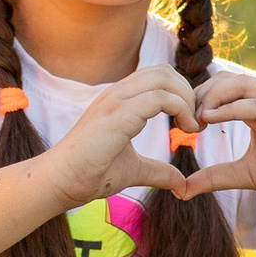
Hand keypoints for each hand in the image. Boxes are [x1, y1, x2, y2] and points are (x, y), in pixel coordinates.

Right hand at [40, 64, 195, 206]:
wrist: (60, 182)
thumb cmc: (89, 174)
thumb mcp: (134, 170)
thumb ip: (158, 171)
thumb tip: (181, 185)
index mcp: (119, 101)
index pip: (158, 78)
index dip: (181, 95)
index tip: (190, 124)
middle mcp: (117, 94)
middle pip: (164, 72)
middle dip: (188, 93)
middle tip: (195, 124)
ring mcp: (116, 101)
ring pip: (164, 78)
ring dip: (187, 100)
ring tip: (192, 127)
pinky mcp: (118, 114)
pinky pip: (160, 98)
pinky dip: (181, 109)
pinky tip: (185, 131)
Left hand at [180, 72, 255, 204]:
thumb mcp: (245, 175)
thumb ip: (215, 177)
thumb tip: (181, 189)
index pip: (220, 91)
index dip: (196, 101)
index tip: (178, 123)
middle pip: (227, 80)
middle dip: (200, 95)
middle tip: (183, 119)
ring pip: (243, 85)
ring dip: (214, 96)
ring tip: (195, 117)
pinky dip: (234, 107)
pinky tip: (212, 117)